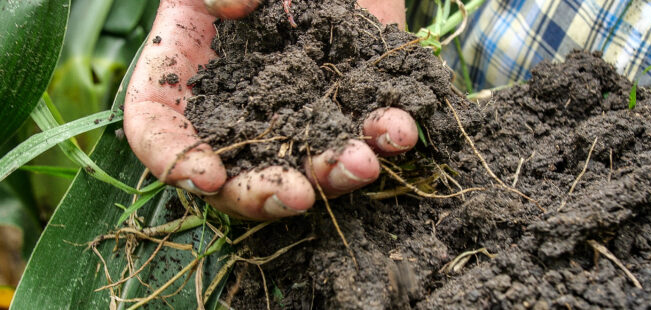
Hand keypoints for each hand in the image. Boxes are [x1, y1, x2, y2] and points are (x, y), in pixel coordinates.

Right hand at [123, 0, 413, 219]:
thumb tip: (232, 6)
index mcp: (184, 83)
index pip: (157, 134)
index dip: (175, 161)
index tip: (206, 176)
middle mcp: (239, 117)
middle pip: (237, 179)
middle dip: (267, 194)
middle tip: (299, 195)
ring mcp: (297, 121)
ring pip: (308, 170)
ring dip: (336, 176)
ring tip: (362, 163)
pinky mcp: (349, 111)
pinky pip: (366, 134)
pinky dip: (385, 136)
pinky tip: (401, 129)